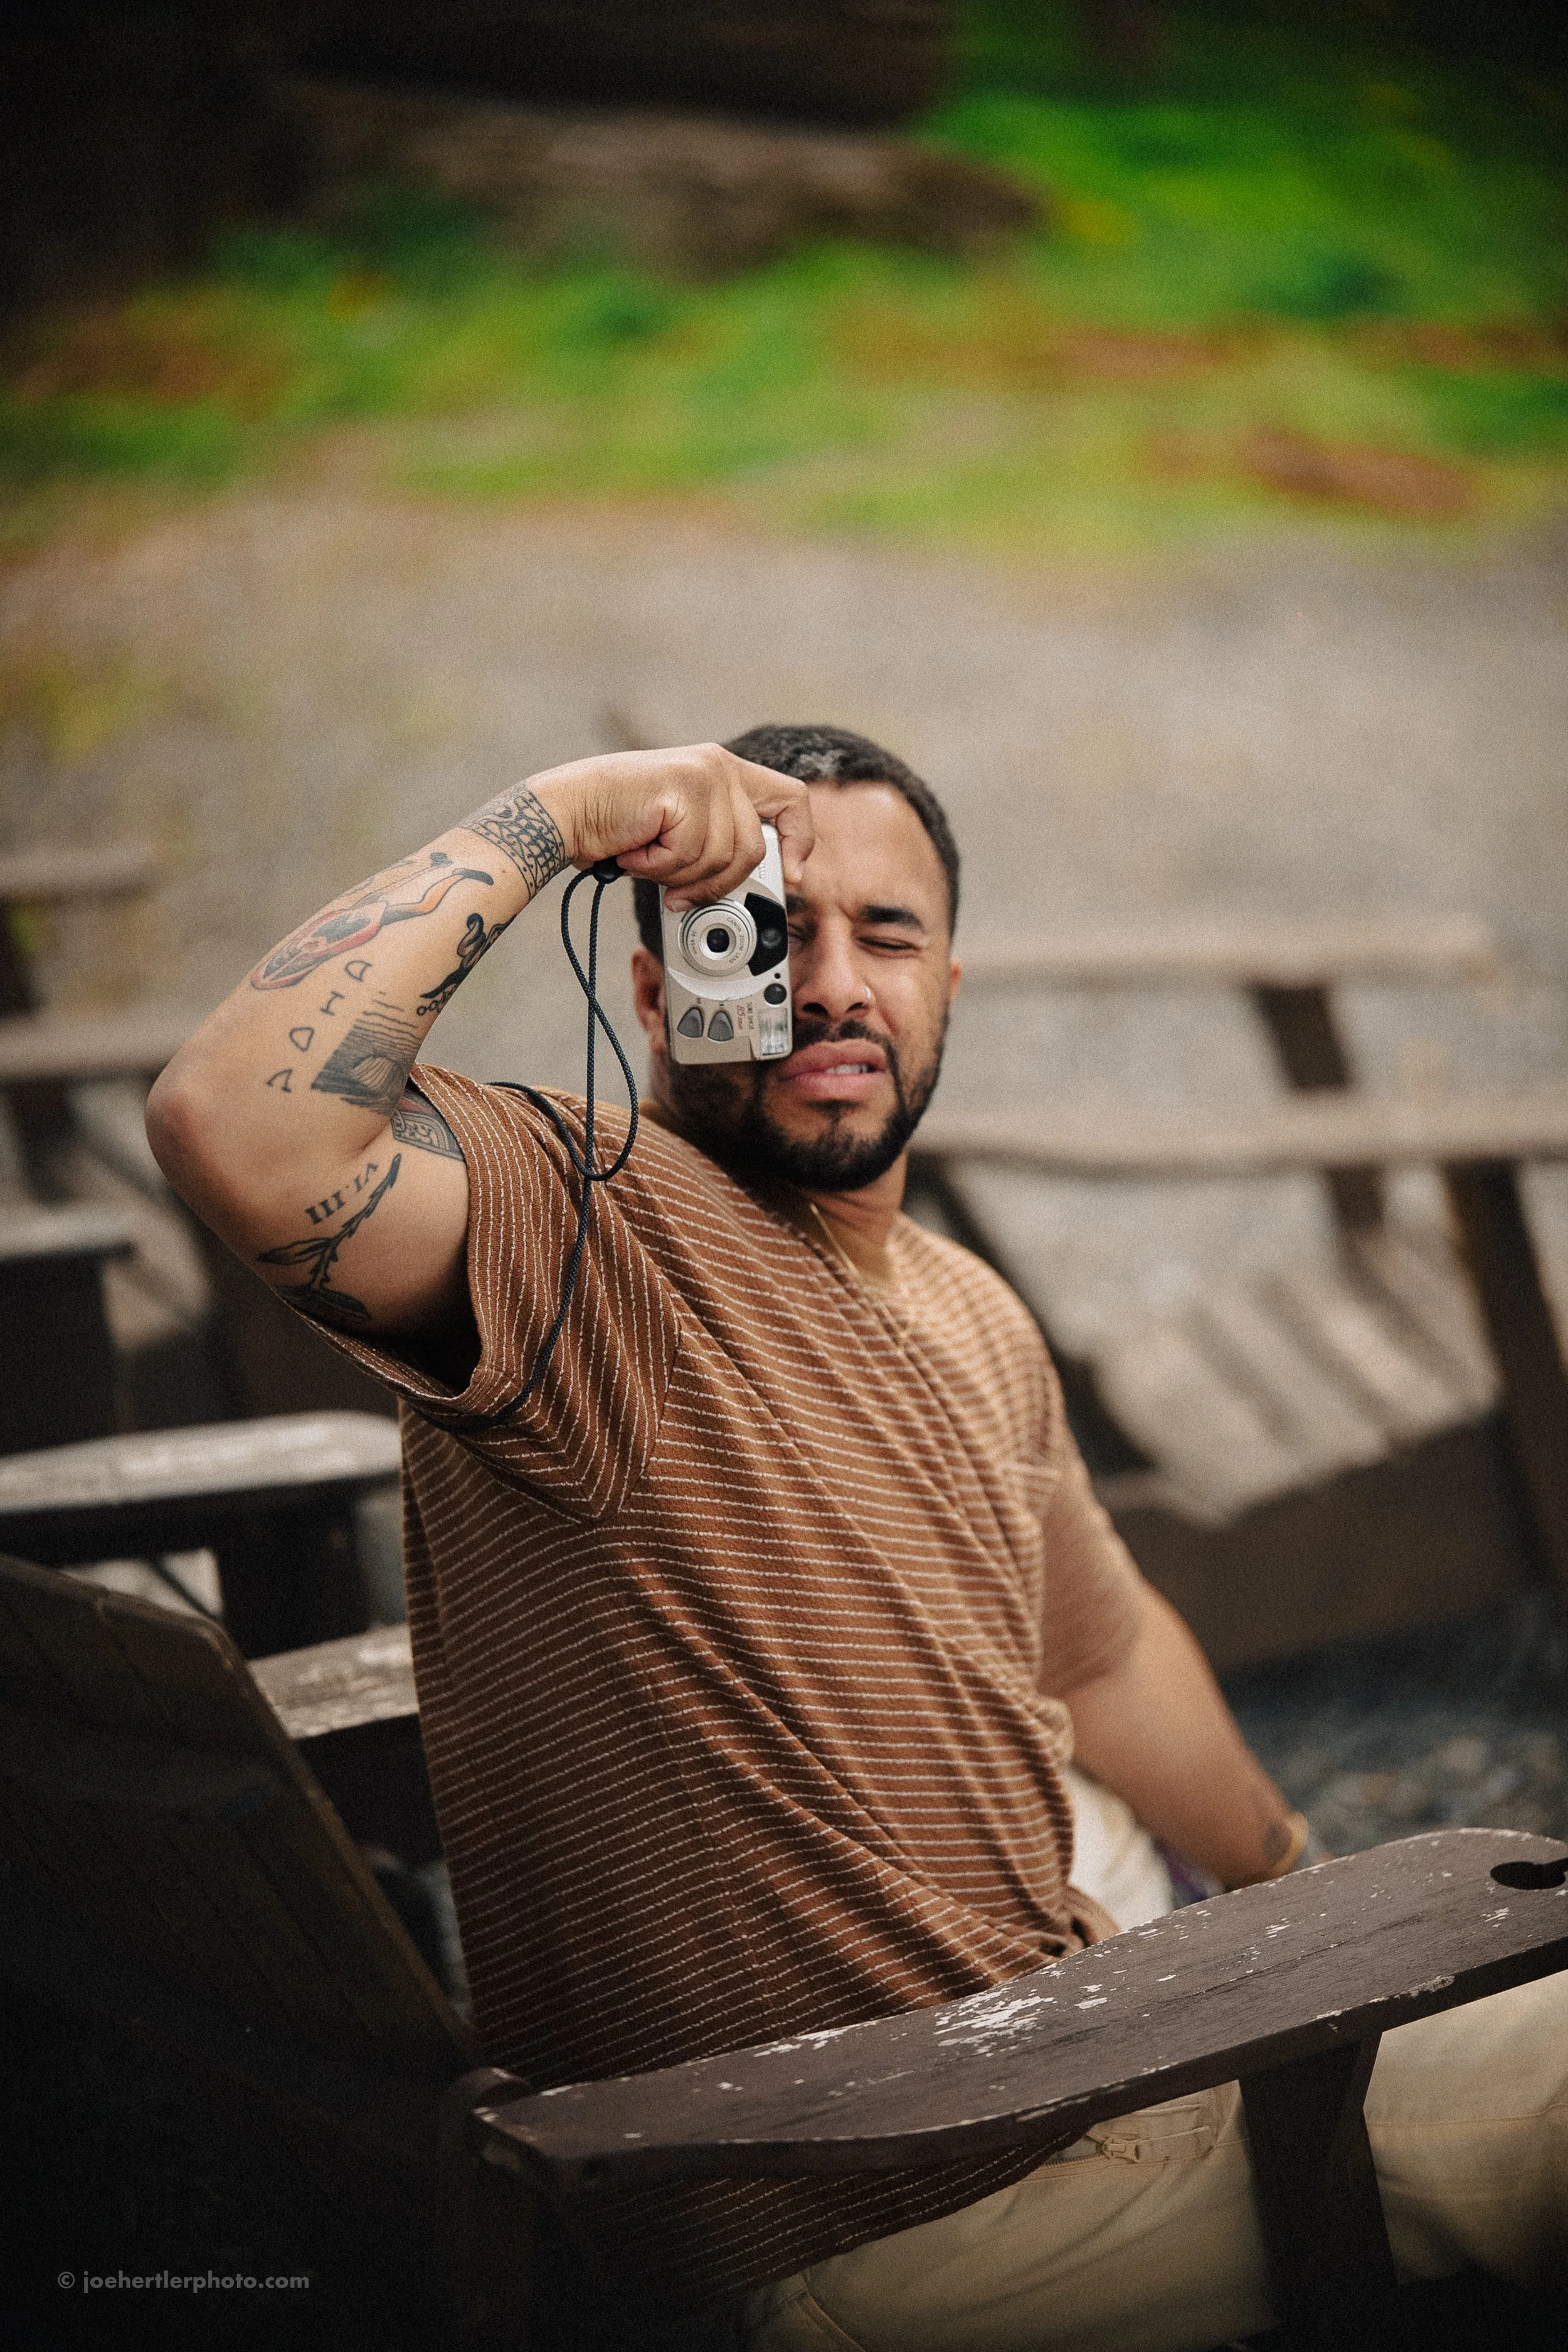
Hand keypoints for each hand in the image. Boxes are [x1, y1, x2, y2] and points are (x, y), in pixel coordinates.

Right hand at [528, 744, 813, 902]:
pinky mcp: (684, 789)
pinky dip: (657, 867)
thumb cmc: (616, 826)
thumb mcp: (683, 831)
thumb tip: (759, 880)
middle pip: (752, 849)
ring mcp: (705, 774)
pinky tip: (635, 850)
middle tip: (677, 891)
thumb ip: (720, 840)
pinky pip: (689, 855)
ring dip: (679, 875)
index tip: (793, 876)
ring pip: (721, 858)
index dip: (799, 842)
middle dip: (716, 883)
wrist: (565, 813)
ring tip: (646, 859)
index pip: (792, 800)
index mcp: (725, 770)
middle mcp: (720, 765)